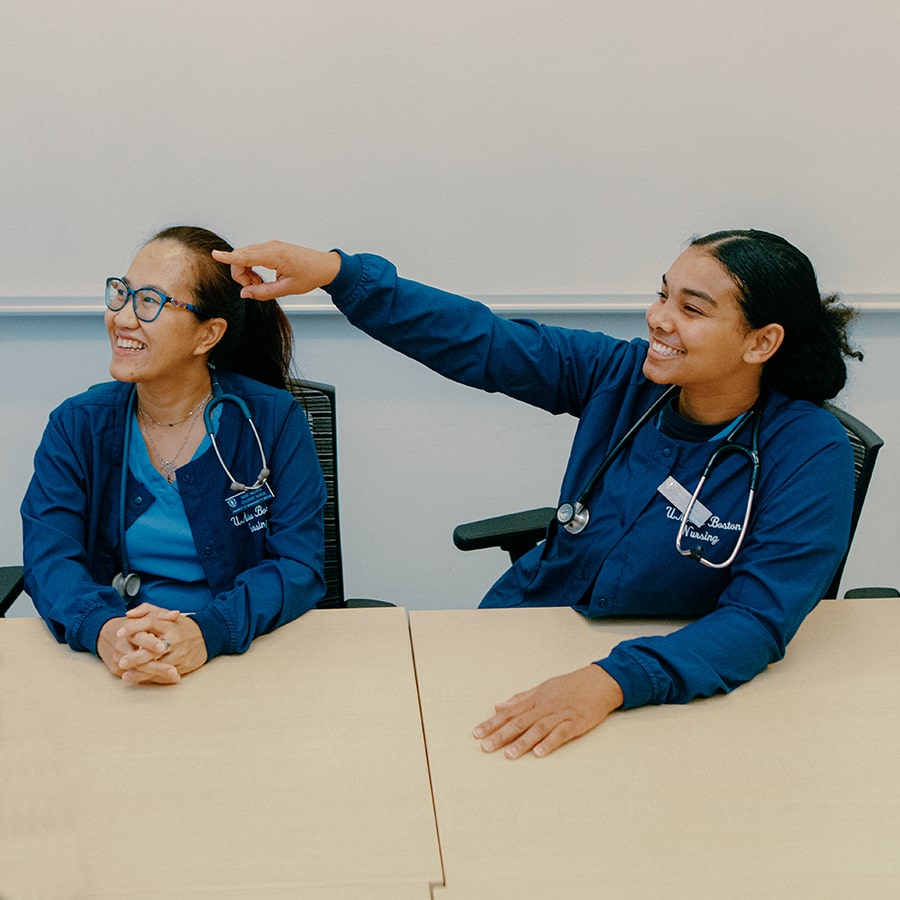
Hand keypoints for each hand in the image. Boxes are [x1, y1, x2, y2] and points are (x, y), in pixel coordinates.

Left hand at [97, 603, 206, 684]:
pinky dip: (151, 677)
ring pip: (158, 665)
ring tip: (125, 675)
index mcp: (169, 625)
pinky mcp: (183, 666)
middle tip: (121, 661)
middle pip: (153, 649)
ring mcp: (179, 654)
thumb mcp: (166, 614)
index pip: (150, 623)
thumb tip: (129, 614)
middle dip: (136, 657)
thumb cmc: (182, 626)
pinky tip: (139, 679)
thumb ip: (147, 610)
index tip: (120, 632)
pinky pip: (165, 674)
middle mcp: (174, 639)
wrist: (207, 636)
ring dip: (141, 671)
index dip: (134, 627)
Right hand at [211, 242, 340, 300]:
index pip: (245, 255)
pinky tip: (260, 277)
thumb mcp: (286, 289)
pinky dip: (251, 266)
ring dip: (246, 271)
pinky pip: (252, 255)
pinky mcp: (271, 248)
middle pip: (241, 257)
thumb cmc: (310, 275)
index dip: (228, 257)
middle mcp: (270, 246)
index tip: (215, 255)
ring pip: (245, 256)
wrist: (324, 266)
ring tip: (260, 283)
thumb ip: (263, 292)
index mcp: (274, 255)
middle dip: (241, 274)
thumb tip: (245, 293)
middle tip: (254, 287)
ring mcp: (270, 245)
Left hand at [472, 664, 623, 758]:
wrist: (599, 681)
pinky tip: (540, 753)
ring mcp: (560, 715)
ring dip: (522, 742)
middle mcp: (544, 707)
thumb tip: (498, 705)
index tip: (477, 733)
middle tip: (485, 746)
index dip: (492, 723)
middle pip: (519, 722)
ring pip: (537, 729)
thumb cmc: (570, 685)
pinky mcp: (576, 723)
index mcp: (535, 699)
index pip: (509, 713)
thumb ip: (520, 698)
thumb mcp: (542, 687)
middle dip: (500, 735)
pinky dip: (550, 743)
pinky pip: (561, 734)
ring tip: (508, 754)